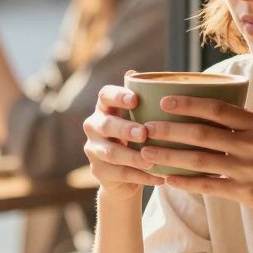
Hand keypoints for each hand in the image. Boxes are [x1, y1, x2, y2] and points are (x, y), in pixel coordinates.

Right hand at [82, 72, 164, 199]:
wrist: (125, 175)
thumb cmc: (137, 139)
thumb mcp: (141, 119)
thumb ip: (145, 102)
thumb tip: (140, 75)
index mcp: (105, 108)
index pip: (105, 96)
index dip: (118, 96)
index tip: (135, 100)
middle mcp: (94, 126)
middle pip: (106, 125)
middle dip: (125, 129)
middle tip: (144, 133)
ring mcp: (93, 150)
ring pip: (111, 153)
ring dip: (133, 157)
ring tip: (152, 161)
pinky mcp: (99, 171)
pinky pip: (120, 174)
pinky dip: (141, 176)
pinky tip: (159, 177)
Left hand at [139, 95, 252, 231]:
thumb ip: (247, 126)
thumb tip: (216, 113)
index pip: (216, 108)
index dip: (188, 103)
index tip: (164, 101)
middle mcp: (252, 143)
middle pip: (200, 133)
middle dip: (168, 130)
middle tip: (144, 128)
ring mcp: (248, 169)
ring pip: (198, 160)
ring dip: (168, 157)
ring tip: (146, 154)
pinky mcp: (246, 192)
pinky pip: (208, 186)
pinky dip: (185, 183)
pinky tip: (167, 181)